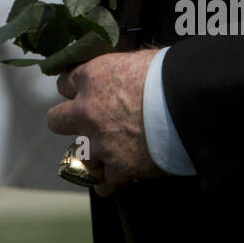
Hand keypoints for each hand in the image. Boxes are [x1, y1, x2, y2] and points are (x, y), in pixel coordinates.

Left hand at [47, 49, 162, 197]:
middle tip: (85, 122)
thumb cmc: (169, 74)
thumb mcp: (140, 59)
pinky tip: (108, 182)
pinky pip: (103, 183)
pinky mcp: (119, 167)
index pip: (65, 82)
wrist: (187, 103)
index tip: (82, 91)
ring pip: (78, 155)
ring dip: (91, 154)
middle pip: (56, 120)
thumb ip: (122, 67)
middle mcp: (88, 110)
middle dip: (68, 121)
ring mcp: (101, 142)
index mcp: (92, 77)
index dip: (75, 88)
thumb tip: (125, 71)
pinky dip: (106, 183)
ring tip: (104, 153)